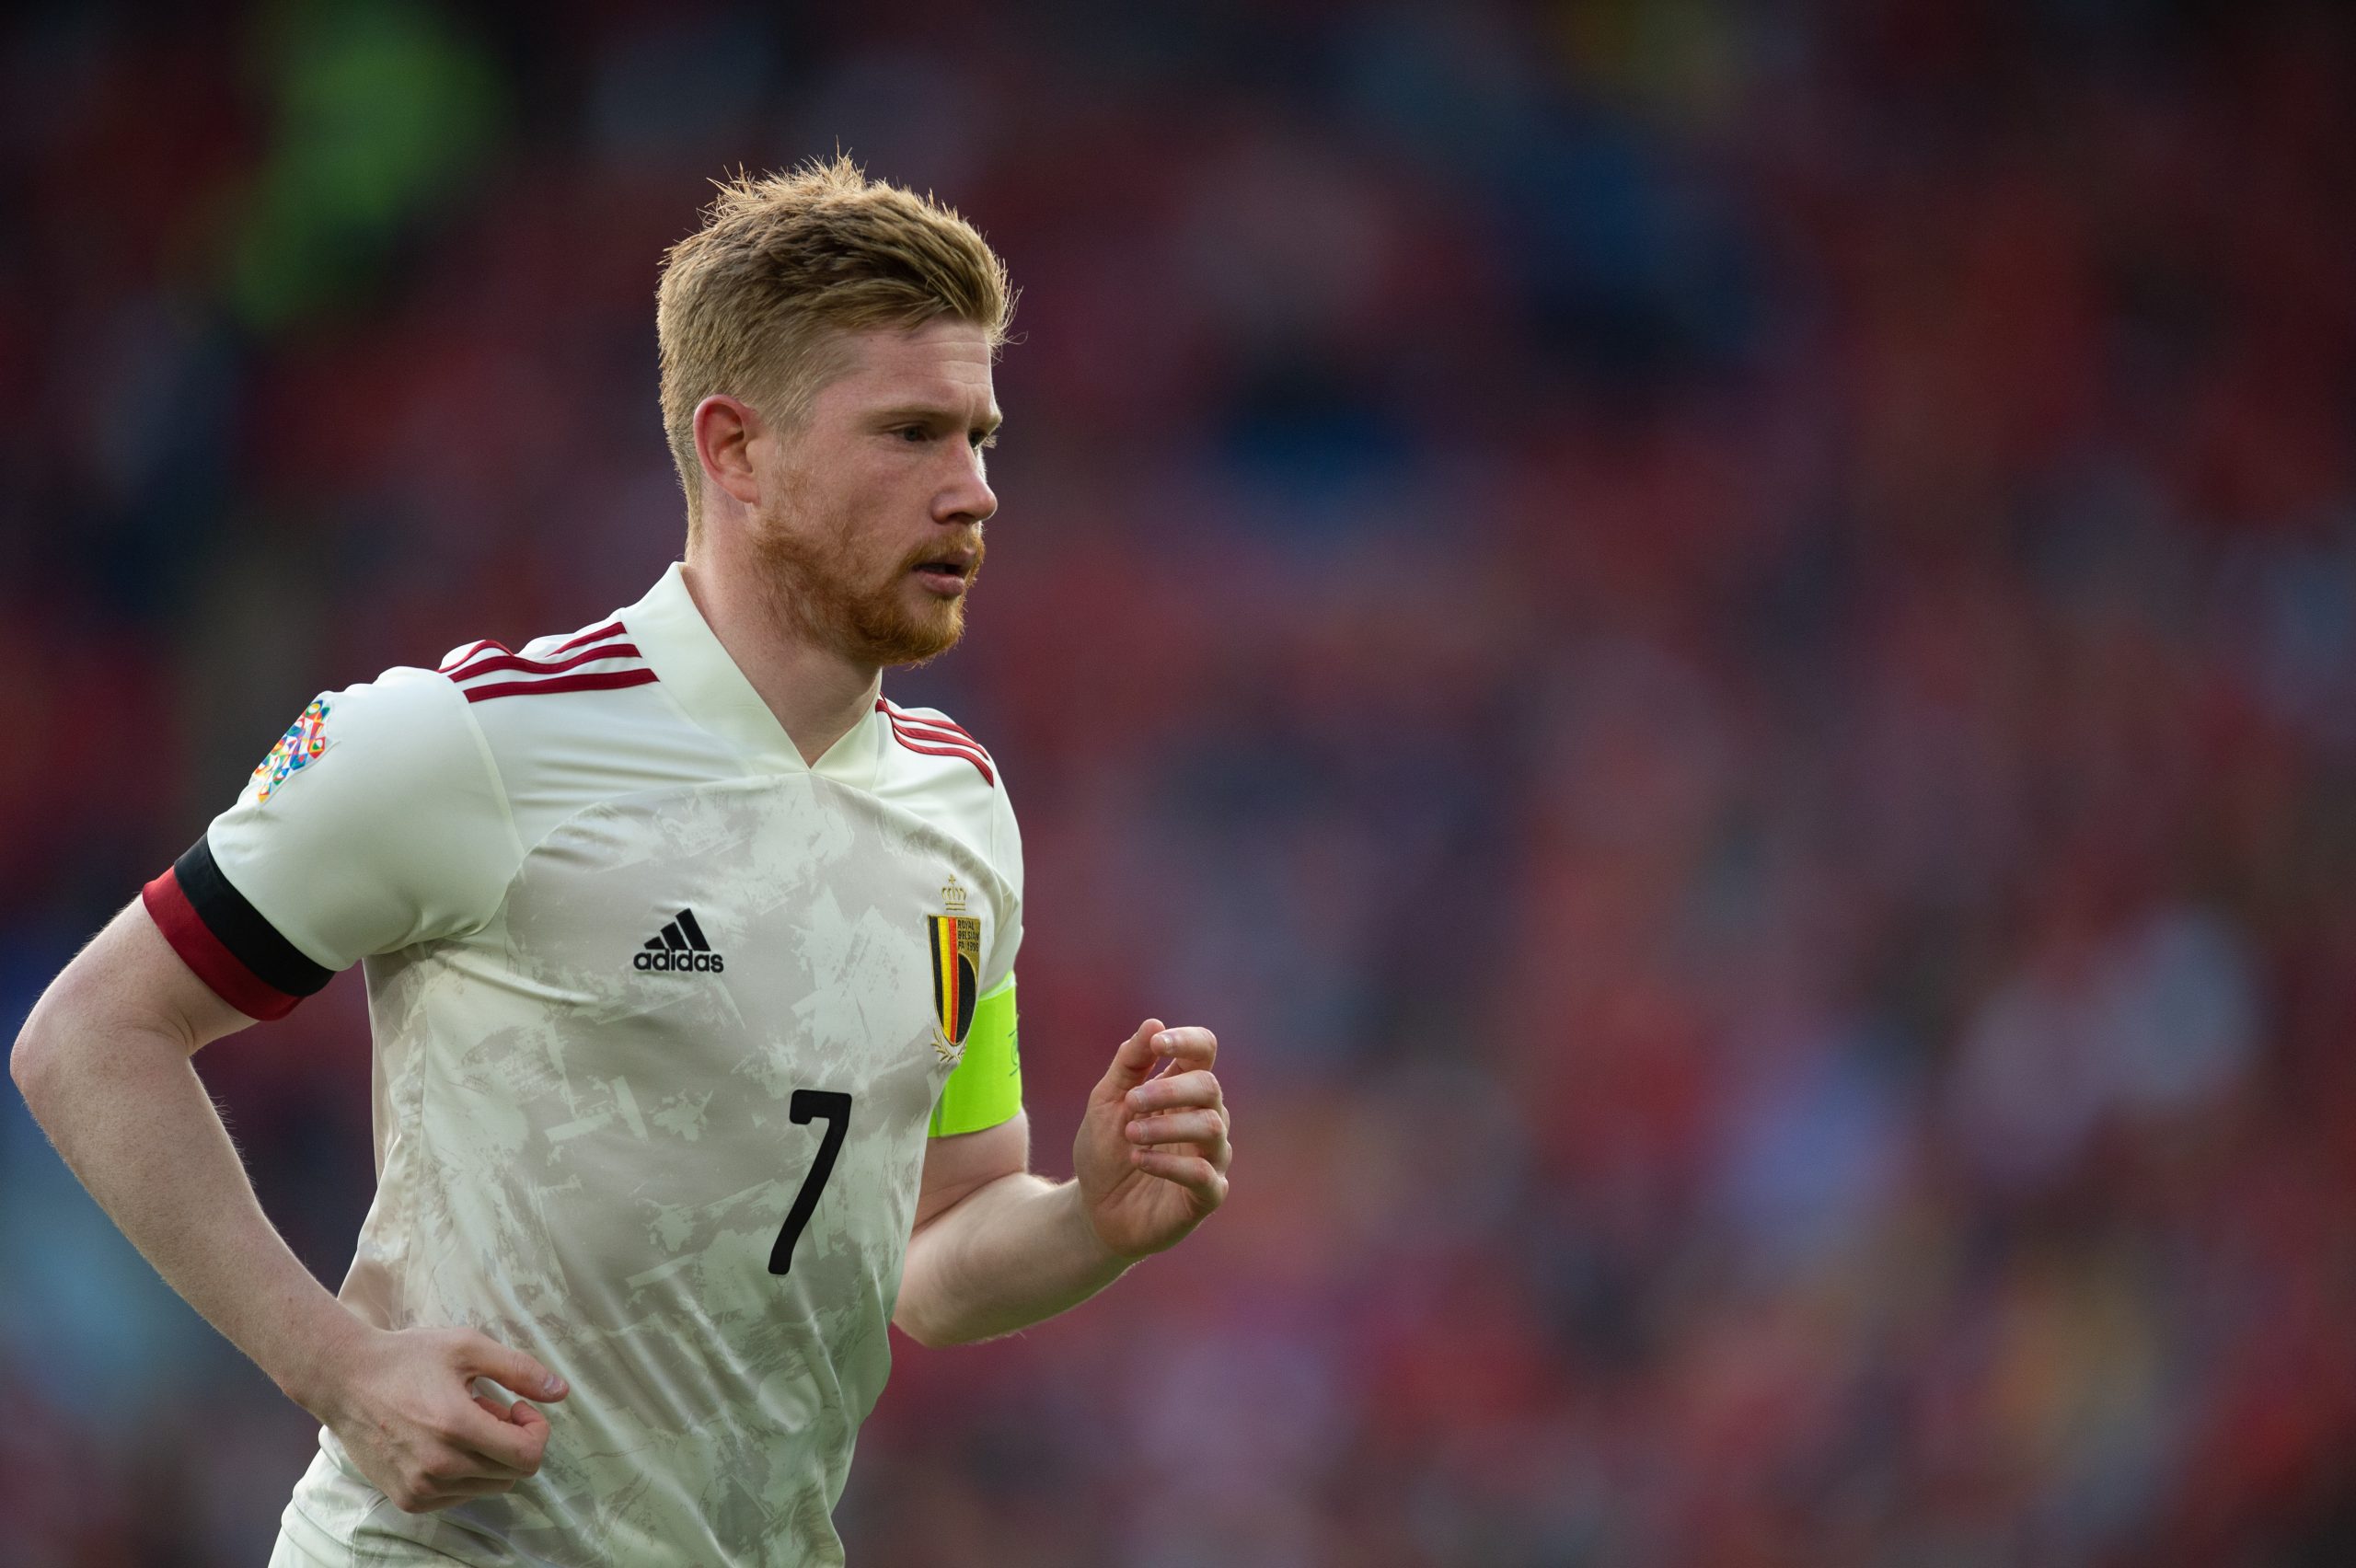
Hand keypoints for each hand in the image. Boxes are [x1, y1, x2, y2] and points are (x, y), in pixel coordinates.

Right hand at [307, 1322, 568, 1512]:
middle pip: (513, 1473)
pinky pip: (460, 1496)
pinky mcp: (408, 1500)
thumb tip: (562, 1391)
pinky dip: (465, 1473)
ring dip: (489, 1457)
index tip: (518, 1406)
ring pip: (488, 1487)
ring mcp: (421, 1489)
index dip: (536, 1430)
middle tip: (487, 1409)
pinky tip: (442, 1441)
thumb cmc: (407, 1358)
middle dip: (512, 1440)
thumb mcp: (468, 1347)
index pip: (528, 1456)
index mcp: (457, 1427)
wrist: (344, 1381)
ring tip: (461, 1422)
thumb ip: (519, 1370)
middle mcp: (439, 1467)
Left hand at [1074, 1018, 1230, 1258]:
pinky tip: (1139, 1160)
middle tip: (1130, 1103)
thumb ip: (1129, 1063)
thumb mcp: (1106, 1100)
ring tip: (1130, 1136)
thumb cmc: (1104, 1151)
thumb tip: (1154, 1022)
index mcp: (1182, 1089)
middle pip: (1210, 1085)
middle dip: (1168, 1089)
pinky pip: (1204, 1173)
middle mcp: (1204, 1118)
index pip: (1204, 1051)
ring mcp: (1210, 1157)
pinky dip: (1168, 1163)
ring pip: (1212, 1127)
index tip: (1157, 1044)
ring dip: (1166, 1126)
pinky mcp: (1207, 1195)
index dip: (1187, 1040)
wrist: (1093, 1211)